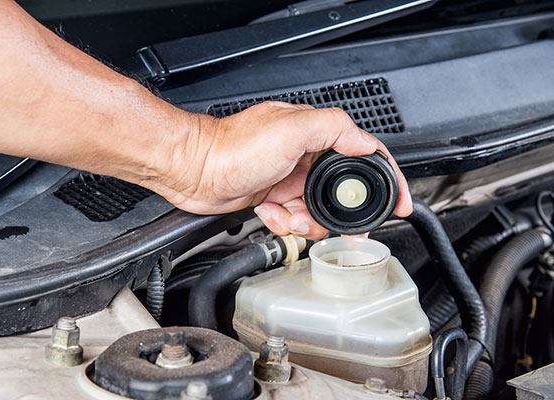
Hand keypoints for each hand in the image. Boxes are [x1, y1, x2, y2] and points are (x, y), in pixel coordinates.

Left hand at [147, 101, 411, 239]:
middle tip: (330, 224)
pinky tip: (269, 212)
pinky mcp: (274, 197)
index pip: (365, 155)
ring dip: (305, 221)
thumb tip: (367, 143)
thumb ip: (333, 129)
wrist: (194, 170)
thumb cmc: (232, 147)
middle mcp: (305, 157)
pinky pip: (294, 218)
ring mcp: (289, 178)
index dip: (387, 179)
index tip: (399, 202)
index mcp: (316, 136)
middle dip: (337, 214)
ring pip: (318, 211)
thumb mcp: (290, 128)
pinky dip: (284, 222)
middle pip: (342, 192)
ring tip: (286, 215)